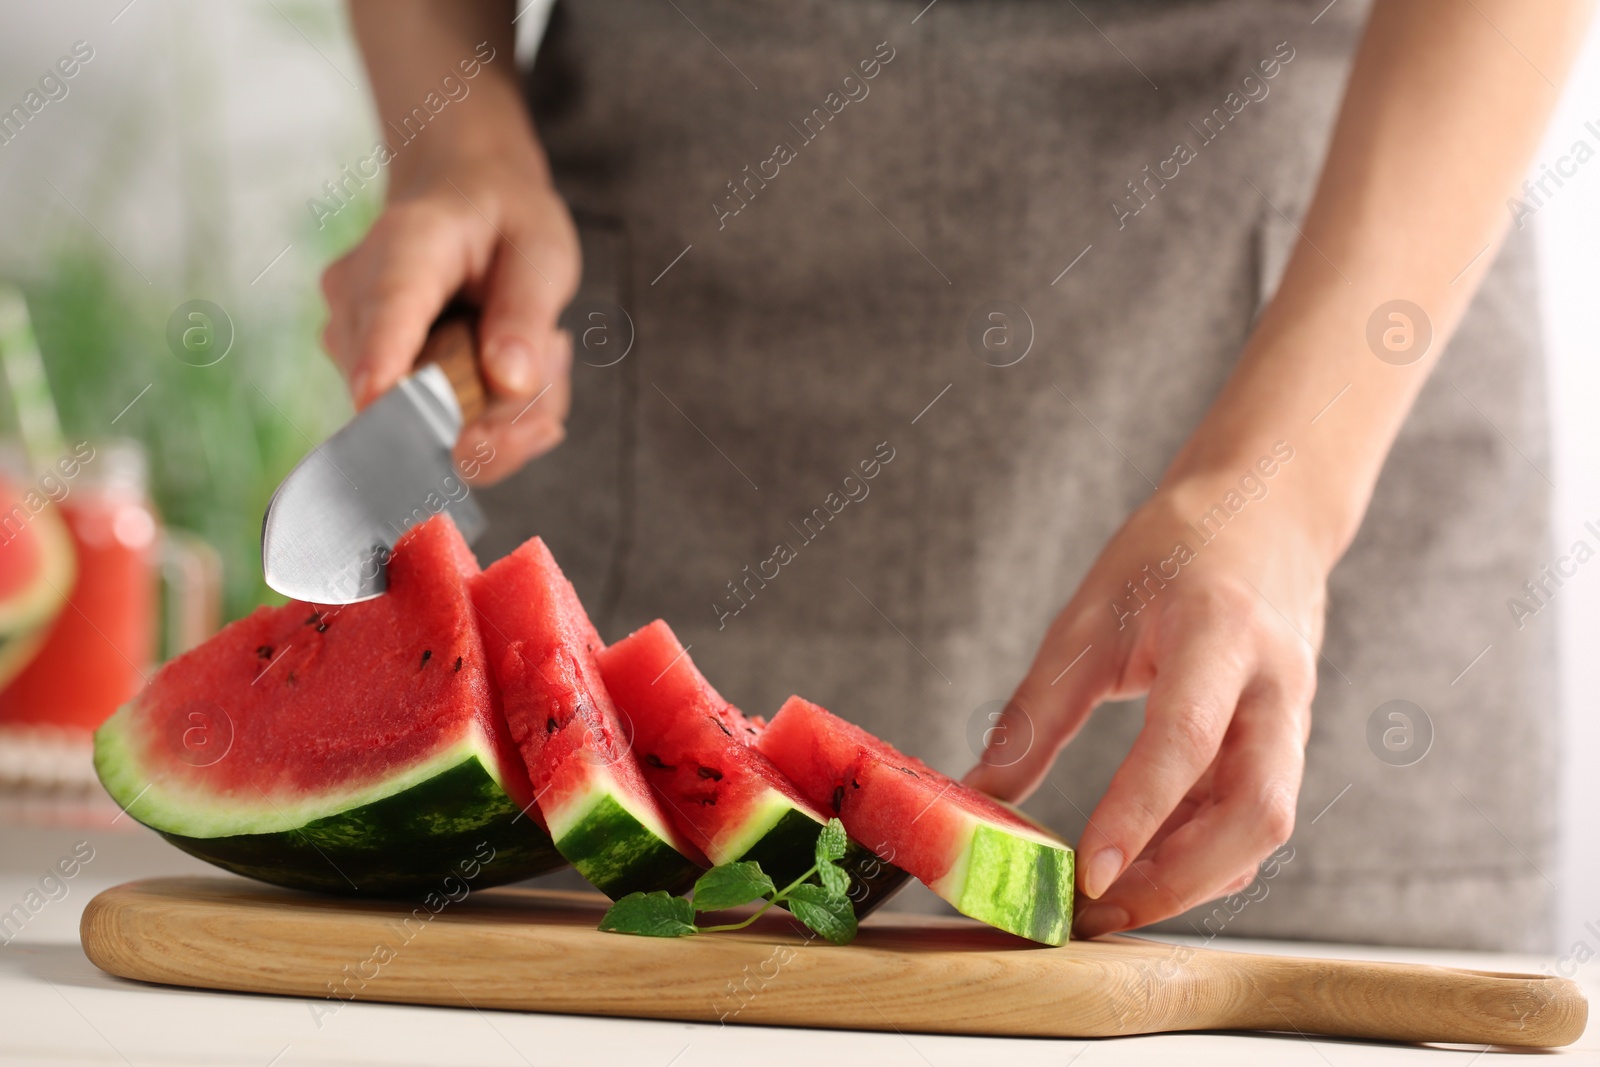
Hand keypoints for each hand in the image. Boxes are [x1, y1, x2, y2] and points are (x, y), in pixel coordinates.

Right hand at [320, 142, 579, 484]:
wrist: (460, 199)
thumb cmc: (504, 220)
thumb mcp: (542, 247)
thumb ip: (527, 311)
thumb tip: (510, 384)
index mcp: (406, 245)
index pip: (387, 309)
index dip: (382, 361)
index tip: (378, 401)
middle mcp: (359, 298)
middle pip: (402, 393)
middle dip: (491, 419)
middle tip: (558, 363)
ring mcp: (356, 344)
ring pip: (423, 425)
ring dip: (500, 416)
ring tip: (543, 348)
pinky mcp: (370, 378)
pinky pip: (434, 429)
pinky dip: (489, 418)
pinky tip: (517, 367)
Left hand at [965, 460, 1325, 938]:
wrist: (1269, 509)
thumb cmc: (1173, 549)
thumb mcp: (1090, 615)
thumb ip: (1039, 709)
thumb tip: (980, 790)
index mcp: (1220, 632)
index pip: (1185, 738)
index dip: (1138, 813)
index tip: (1088, 873)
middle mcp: (1275, 684)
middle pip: (1257, 811)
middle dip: (1179, 878)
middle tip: (1097, 915)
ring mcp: (1294, 717)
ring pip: (1264, 826)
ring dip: (1192, 878)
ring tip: (1110, 906)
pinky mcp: (1287, 741)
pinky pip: (1254, 815)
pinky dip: (1204, 853)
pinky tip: (1146, 867)